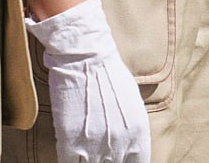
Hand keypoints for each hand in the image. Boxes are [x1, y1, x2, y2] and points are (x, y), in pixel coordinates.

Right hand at [26, 0, 151, 162]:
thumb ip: (131, 128)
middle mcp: (121, 145)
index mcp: (139, 134)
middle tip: (98, 154)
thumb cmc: (109, 73)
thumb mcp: (131, 103)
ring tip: (83, 152)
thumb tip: (126, 142)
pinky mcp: (71, 142)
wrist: (86, 56)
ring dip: (87, 161)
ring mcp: (95, 146)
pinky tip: (69, 153)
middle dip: (106, 162)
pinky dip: (70, 161)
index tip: (118, 161)